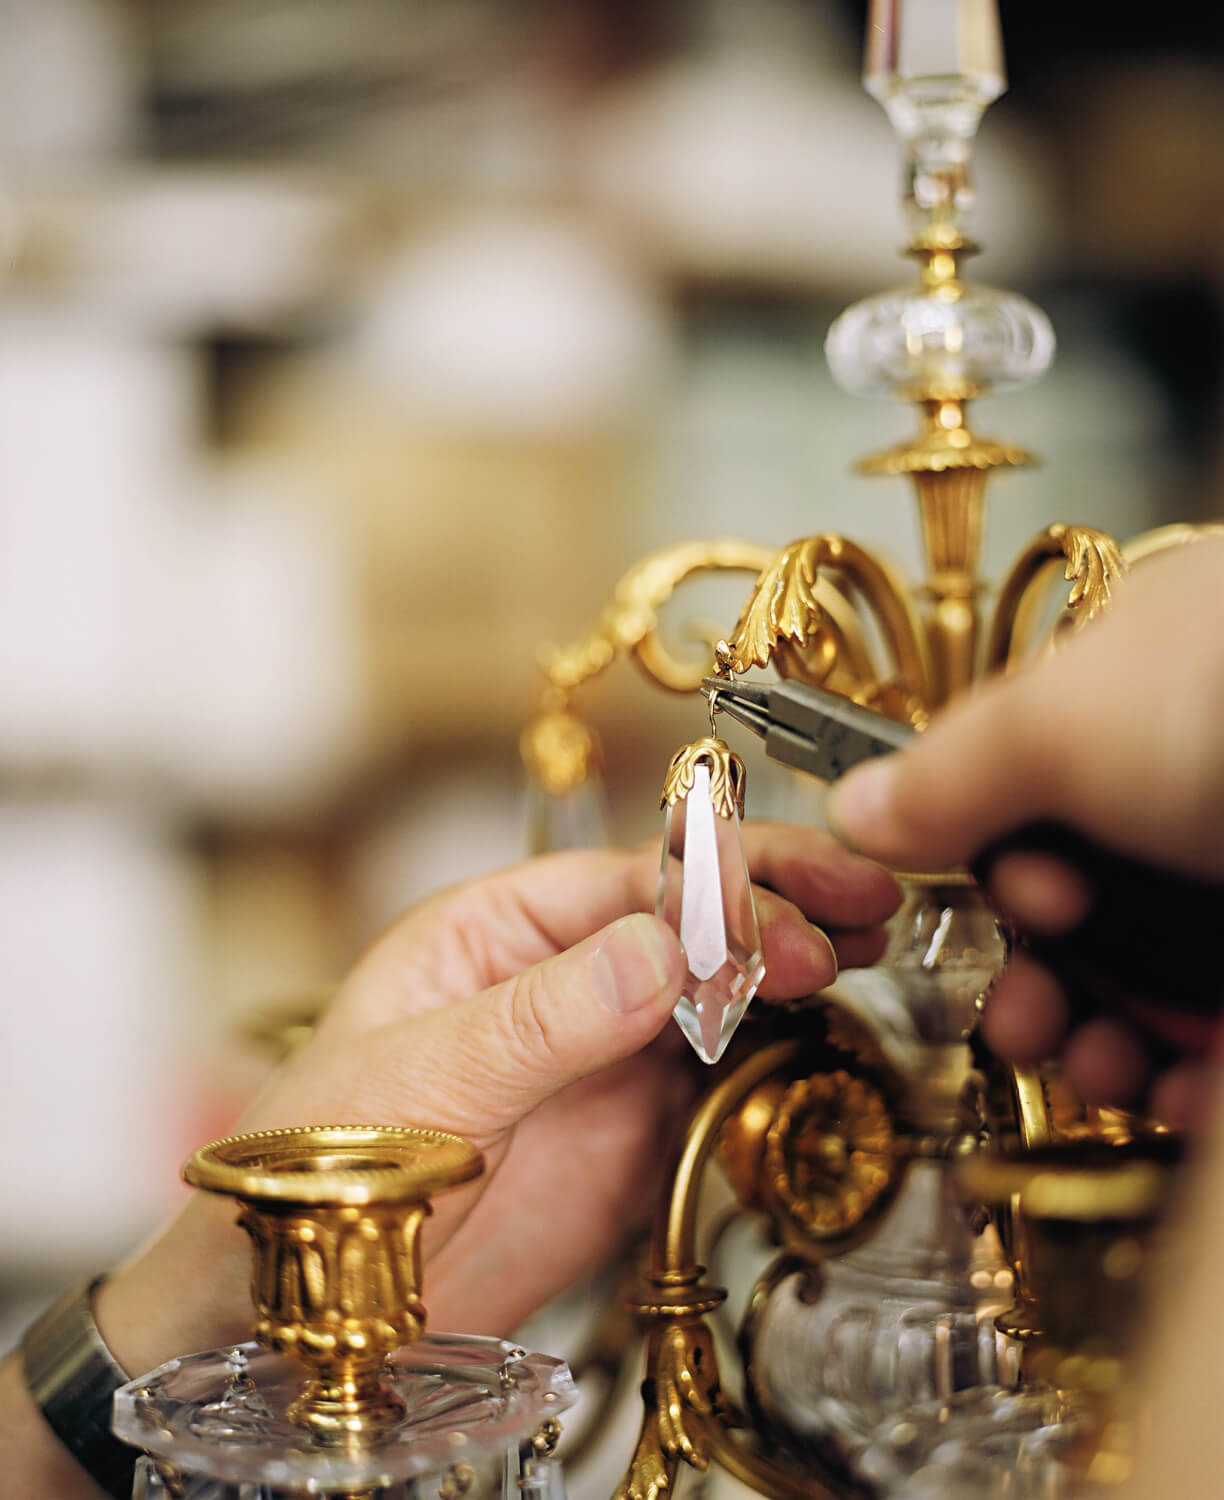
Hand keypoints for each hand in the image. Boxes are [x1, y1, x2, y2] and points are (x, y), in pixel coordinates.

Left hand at [94, 826, 898, 1381]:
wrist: (322, 1305)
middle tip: (856, 913)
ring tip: (868, 950)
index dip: (714, 883)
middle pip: (688, 918)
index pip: (626, 879)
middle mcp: (563, 975)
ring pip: (720, 986)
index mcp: (499, 930)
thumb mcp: (421, 1077)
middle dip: (775, 906)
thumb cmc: (321, 1163)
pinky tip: (827, 1030)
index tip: (786, 904)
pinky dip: (779, 1047)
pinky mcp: (637, 1123)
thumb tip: (658, 952)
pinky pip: (722, 1069)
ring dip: (792, 967)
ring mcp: (606, 1049)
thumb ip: (541, 1018)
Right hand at [827, 537, 1223, 1126]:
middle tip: (1026, 1023)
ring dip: (1097, 1044)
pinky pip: (1219, 1034)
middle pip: (1081, 906)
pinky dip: (1189, 1079)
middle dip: (1033, 982)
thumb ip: (945, 774)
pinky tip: (1174, 1093)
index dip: (994, 872)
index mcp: (1137, 695)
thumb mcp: (1058, 720)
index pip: (1027, 798)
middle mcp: (1197, 787)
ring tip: (1094, 1072)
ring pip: (1150, 982)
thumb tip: (851, 811)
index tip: (1008, 908)